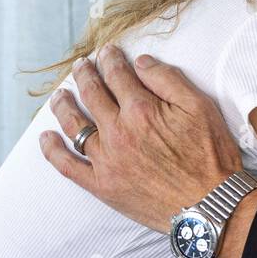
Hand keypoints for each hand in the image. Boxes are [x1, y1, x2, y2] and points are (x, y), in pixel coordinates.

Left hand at [39, 45, 248, 235]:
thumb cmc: (210, 157)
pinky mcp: (102, 185)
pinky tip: (46, 138)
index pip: (118, 75)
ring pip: (75, 125)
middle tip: (80, 66)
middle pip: (92, 94)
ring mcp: (107, 159)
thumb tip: (141, 62)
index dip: (110, 59)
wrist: (210, 205)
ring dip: (64, 105)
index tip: (107, 52)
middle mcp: (118, 132)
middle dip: (84, 75)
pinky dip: (53, 151)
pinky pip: (68, 166)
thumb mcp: (200, 108)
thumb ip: (168, 80)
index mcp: (141, 109)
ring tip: (59, 95)